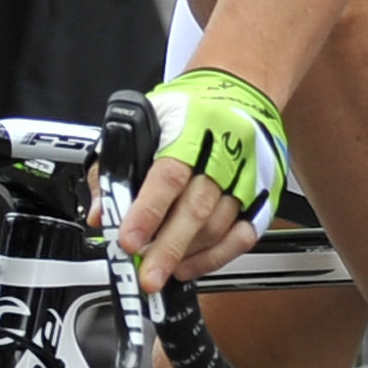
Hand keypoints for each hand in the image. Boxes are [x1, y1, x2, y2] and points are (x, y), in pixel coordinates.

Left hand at [119, 68, 286, 291]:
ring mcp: (250, 173)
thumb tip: (103, 215)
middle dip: (168, 248)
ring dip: (189, 254)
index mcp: (191, 129)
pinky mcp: (264, 191)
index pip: (168, 176)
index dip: (147, 212)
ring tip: (163, 270)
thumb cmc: (188, 110)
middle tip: (147, 277)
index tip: (129, 241)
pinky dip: (218, 255)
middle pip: (197, 208)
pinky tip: (193, 263)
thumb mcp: (142, 125)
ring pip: (220, 225)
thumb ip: (116, 169)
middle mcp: (226, 151)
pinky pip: (246, 233)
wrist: (240, 90)